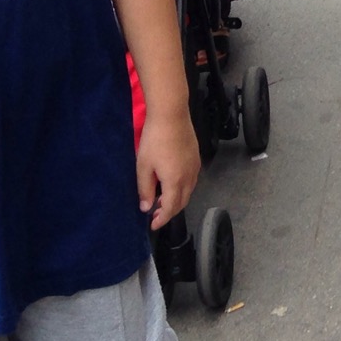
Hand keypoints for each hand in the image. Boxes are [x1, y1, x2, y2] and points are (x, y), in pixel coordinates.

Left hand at [135, 108, 199, 231]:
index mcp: (175, 181)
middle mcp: (189, 177)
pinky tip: (171, 182)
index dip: (162, 219)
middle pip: (182, 202)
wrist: (171, 115)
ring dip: (177, 200)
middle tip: (155, 214)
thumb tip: (146, 207)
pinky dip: (182, 188)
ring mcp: (195, 167)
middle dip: (170, 211)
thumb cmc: (154, 140)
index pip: (171, 208)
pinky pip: (191, 180)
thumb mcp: (143, 166)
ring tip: (162, 199)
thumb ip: (145, 189)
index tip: (153, 225)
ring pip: (188, 191)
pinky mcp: (196, 158)